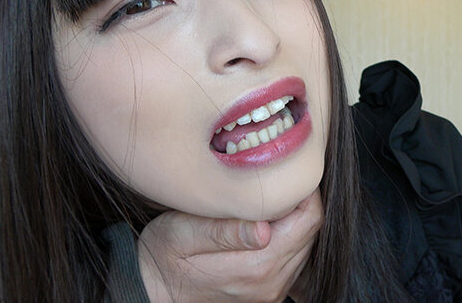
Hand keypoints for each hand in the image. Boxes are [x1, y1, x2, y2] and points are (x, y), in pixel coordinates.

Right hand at [138, 190, 321, 301]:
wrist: (151, 290)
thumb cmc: (162, 257)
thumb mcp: (181, 234)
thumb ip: (224, 231)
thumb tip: (264, 229)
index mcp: (256, 267)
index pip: (308, 219)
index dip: (303, 190)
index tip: (284, 170)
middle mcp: (271, 282)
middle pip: (310, 230)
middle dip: (299, 201)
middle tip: (273, 180)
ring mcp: (272, 289)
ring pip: (305, 243)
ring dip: (293, 219)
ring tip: (264, 201)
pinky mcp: (269, 291)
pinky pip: (293, 257)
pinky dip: (286, 236)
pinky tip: (262, 223)